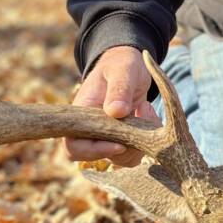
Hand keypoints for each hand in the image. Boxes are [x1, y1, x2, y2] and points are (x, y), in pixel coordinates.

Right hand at [65, 45, 157, 164]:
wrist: (131, 66)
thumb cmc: (121, 64)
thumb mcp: (122, 69)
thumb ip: (119, 88)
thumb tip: (115, 111)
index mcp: (82, 115)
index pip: (74, 146)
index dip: (93, 151)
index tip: (120, 144)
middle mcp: (91, 130)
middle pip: (98, 158)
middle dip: (125, 146)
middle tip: (141, 116)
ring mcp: (108, 136)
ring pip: (120, 158)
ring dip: (139, 142)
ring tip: (145, 109)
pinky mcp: (124, 139)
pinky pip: (135, 152)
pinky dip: (148, 140)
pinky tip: (148, 113)